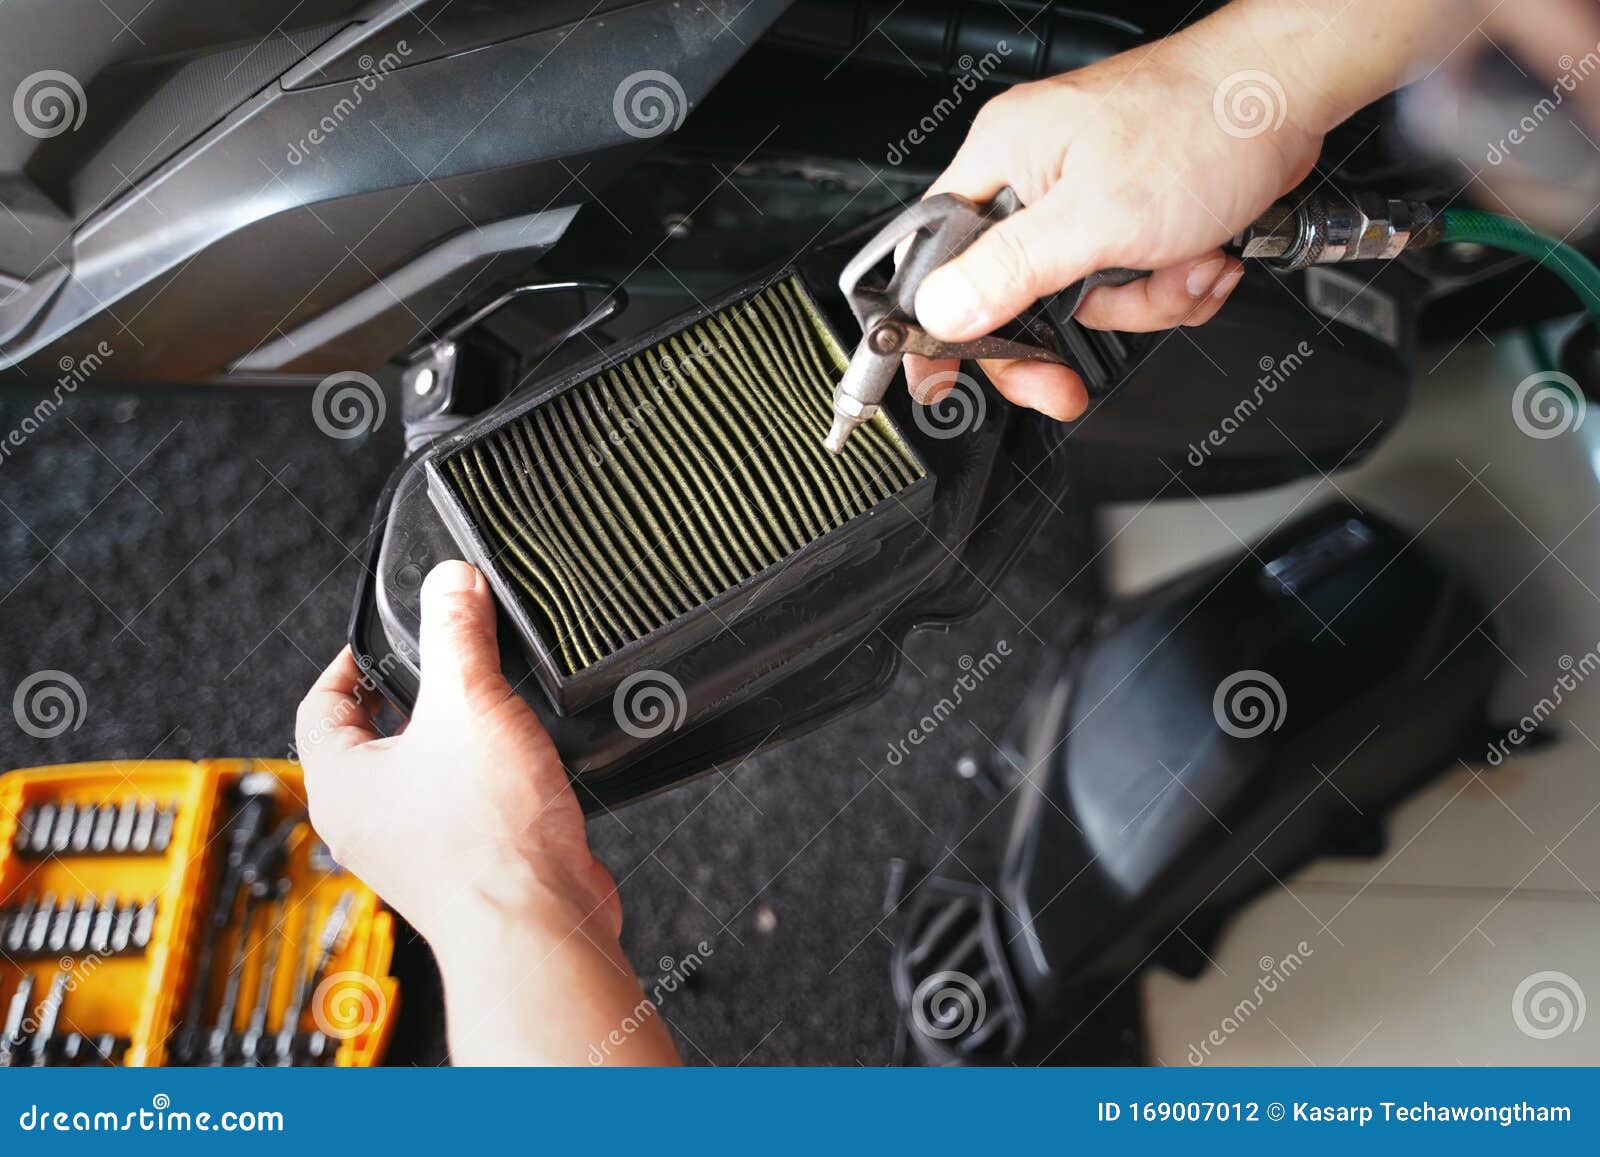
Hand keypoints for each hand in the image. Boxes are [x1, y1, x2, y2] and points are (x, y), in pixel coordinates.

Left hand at [296, 561, 678, 1063]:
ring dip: (456, 741)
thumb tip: (449, 580)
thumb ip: (456, 631)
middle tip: (449, 663)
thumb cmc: (488, 839)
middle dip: (414, 697)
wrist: (538, 925)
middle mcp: (365, 821)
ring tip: (492, 709)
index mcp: (340, 781)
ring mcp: (414, 849)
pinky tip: (526, 764)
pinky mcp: (464, 866)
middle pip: (372, 738)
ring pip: (422, 774)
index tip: (387, 636)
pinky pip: (465, 807)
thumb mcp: (470, 701)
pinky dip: (490, 779)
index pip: (321, 704)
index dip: (351, 661)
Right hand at [904, 0, 1437, 419]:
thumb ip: (1012, 270)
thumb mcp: (1097, 215)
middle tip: (1067, 380)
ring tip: (1182, 265)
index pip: (934, 260)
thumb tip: (943, 310)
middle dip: (1070, 328)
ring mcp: (1083, 198)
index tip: (938, 382)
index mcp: (1002, 161)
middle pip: (1012, 296)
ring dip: (1141, 302)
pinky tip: (1199, 258)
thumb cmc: (1203, 123)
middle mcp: (1034, 177)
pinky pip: (1127, 286)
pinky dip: (1169, 287)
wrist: (1289, 95)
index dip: (936, 326)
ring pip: (1081, 301)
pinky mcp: (1129, 215)